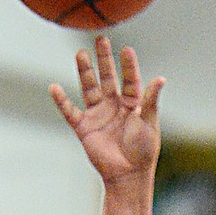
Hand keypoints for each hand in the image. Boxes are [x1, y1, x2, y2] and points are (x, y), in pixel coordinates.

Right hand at [50, 36, 163, 185]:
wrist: (128, 175)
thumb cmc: (143, 151)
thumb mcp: (150, 123)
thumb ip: (151, 100)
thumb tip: (161, 78)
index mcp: (132, 103)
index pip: (129, 79)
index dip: (128, 65)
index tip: (126, 50)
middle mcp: (114, 106)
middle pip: (107, 77)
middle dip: (104, 59)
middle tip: (101, 39)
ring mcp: (98, 115)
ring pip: (89, 88)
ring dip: (85, 71)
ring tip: (80, 53)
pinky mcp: (84, 128)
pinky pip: (70, 111)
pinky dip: (62, 101)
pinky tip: (54, 87)